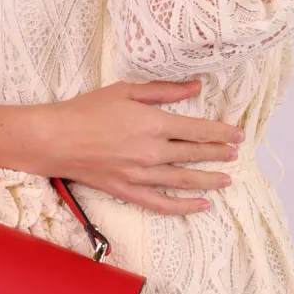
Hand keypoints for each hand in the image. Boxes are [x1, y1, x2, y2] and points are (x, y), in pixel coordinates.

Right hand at [30, 79, 244, 214]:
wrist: (55, 138)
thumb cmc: (86, 110)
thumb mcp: (125, 91)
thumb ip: (163, 91)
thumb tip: (195, 87)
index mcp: (153, 123)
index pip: (198, 130)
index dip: (221, 132)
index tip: (238, 135)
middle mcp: (152, 151)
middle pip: (195, 154)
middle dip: (219, 154)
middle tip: (235, 154)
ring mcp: (141, 175)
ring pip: (184, 180)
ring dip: (209, 180)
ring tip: (227, 179)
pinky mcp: (128, 191)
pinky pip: (162, 203)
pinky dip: (184, 206)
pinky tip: (202, 205)